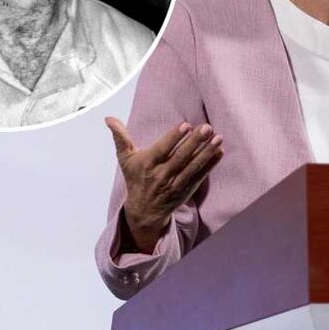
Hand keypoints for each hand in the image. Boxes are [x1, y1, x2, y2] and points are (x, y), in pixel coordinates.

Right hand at [106, 117, 223, 252]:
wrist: (144, 211)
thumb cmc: (135, 179)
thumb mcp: (126, 159)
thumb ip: (120, 137)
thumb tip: (108, 118)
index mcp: (147, 165)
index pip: (162, 150)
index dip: (174, 138)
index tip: (186, 125)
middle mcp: (162, 175)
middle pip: (180, 157)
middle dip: (195, 142)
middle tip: (207, 128)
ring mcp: (176, 184)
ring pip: (193, 166)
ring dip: (207, 152)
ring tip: (218, 138)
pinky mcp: (187, 190)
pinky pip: (200, 176)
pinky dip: (211, 164)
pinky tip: (220, 151)